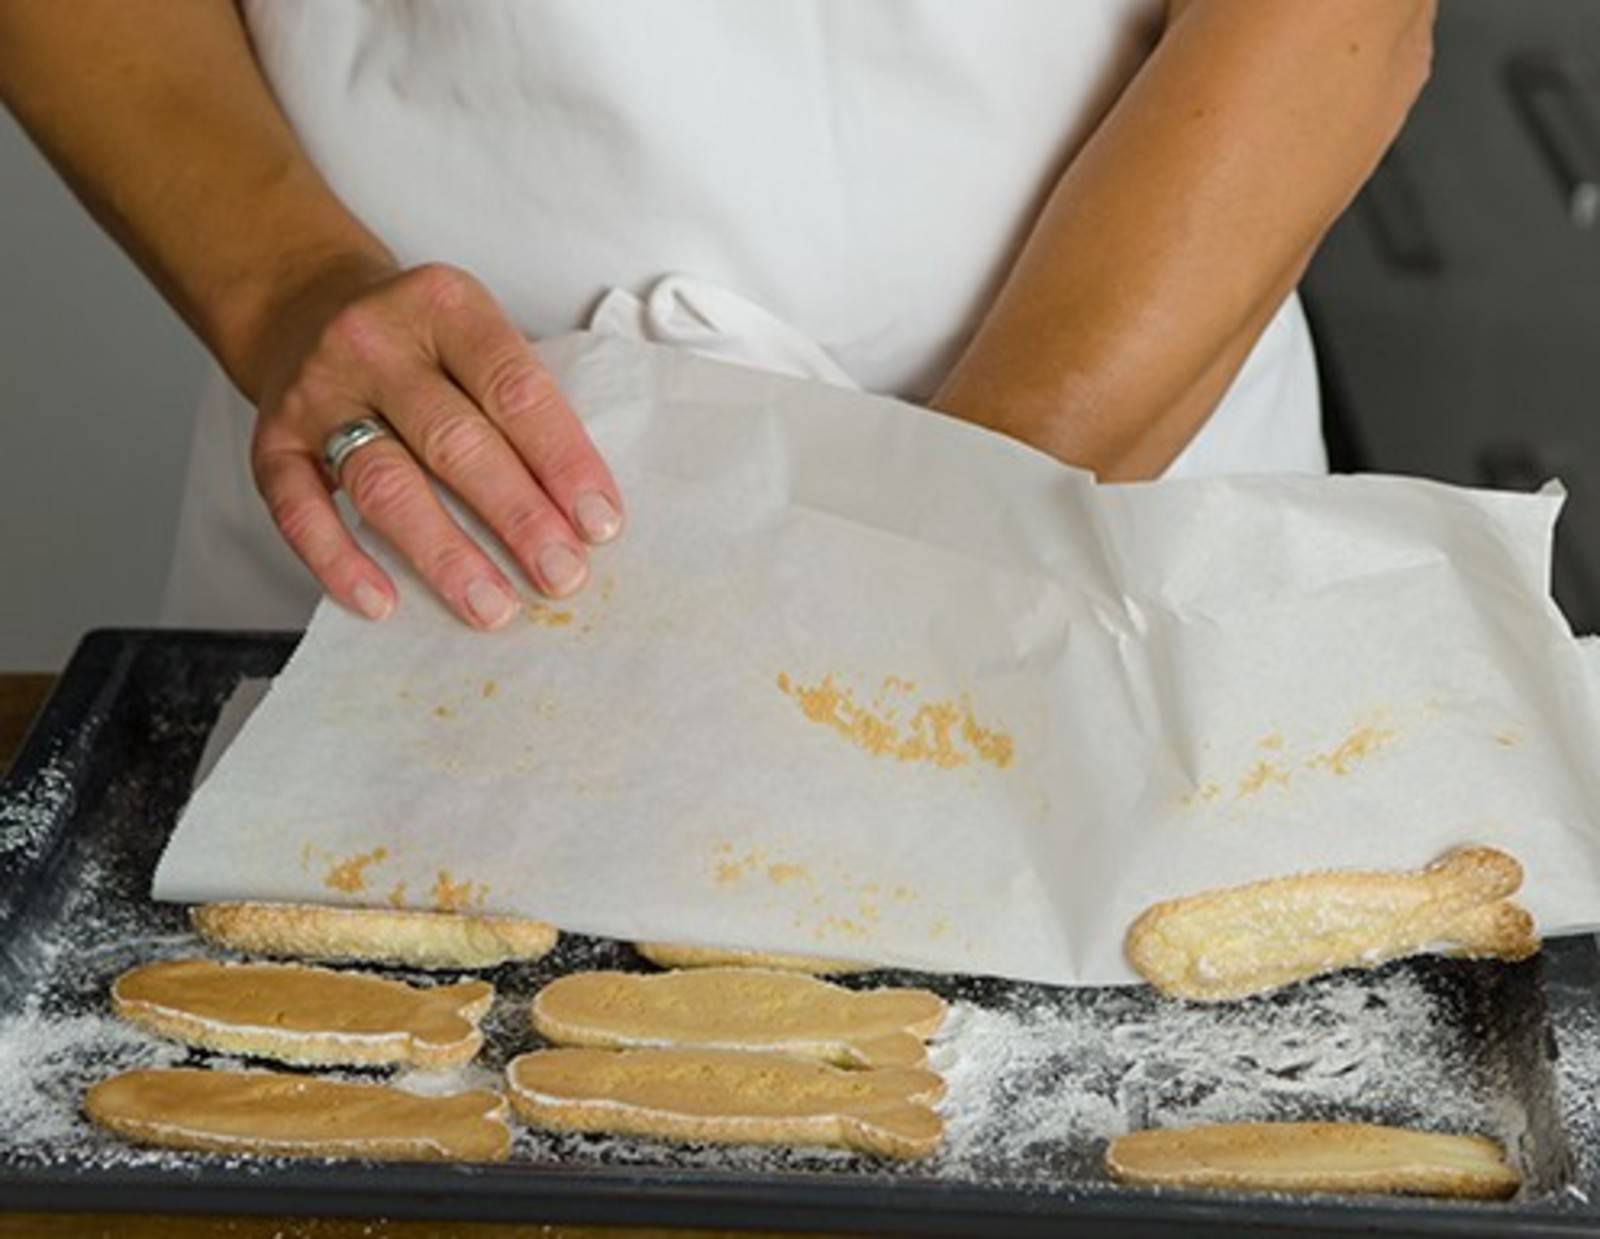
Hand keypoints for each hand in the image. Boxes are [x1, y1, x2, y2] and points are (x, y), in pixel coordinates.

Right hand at [249, 259, 622, 628]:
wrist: (302, 304)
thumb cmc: (416, 342)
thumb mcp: (473, 337)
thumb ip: (517, 405)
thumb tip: (577, 511)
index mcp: (445, 307)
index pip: (515, 388)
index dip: (563, 460)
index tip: (600, 523)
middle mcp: (375, 344)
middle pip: (455, 441)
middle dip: (517, 516)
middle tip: (561, 575)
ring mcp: (317, 393)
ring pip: (386, 482)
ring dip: (445, 554)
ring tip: (492, 607)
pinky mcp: (271, 441)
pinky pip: (300, 510)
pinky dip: (340, 562)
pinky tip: (382, 602)